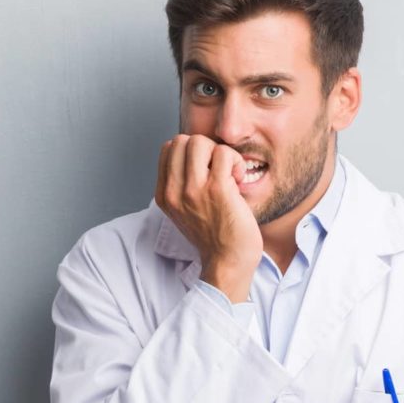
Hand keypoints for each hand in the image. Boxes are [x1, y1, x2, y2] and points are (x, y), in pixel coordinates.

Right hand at [155, 135, 261, 302]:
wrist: (228, 262)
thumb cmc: (214, 236)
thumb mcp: (184, 211)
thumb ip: (181, 185)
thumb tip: (193, 153)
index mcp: (164, 195)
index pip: (168, 148)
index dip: (190, 151)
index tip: (205, 170)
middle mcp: (174, 191)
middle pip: (182, 140)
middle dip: (204, 147)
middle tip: (218, 169)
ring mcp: (194, 189)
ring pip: (200, 141)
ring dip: (220, 153)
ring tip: (229, 174)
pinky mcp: (217, 189)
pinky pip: (224, 153)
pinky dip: (236, 161)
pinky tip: (239, 179)